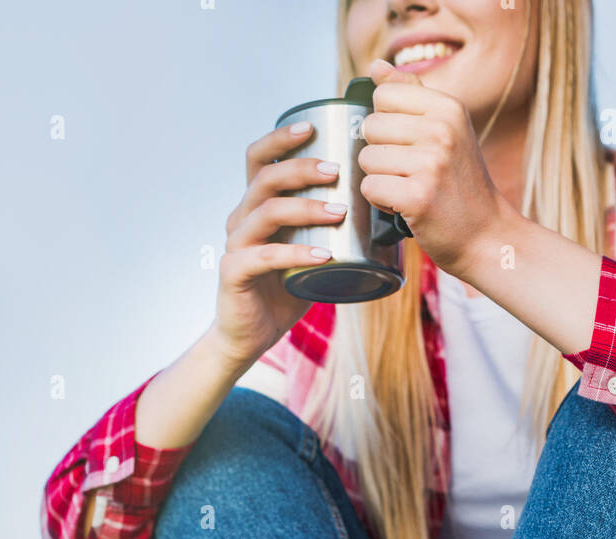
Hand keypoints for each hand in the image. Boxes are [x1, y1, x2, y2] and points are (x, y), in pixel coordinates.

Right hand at [212, 123, 347, 372]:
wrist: (250, 335)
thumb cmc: (284, 290)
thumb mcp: (309, 251)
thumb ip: (329, 229)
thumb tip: (381, 209)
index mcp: (254, 206)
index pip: (259, 158)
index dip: (281, 138)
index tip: (312, 127)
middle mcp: (240, 218)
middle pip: (265, 178)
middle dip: (302, 168)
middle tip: (337, 171)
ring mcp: (235, 244)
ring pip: (266, 211)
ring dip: (306, 207)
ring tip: (339, 211)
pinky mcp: (234, 272)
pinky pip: (264, 257)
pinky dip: (295, 253)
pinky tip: (323, 255)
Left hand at [357, 57, 509, 282]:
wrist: (488, 236)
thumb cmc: (461, 186)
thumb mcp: (447, 129)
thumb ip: (410, 94)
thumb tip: (375, 67)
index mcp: (447, 107)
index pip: (383, 95)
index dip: (387, 123)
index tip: (410, 143)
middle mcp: (441, 130)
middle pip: (370, 127)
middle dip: (381, 154)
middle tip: (410, 172)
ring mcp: (430, 163)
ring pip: (366, 159)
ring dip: (380, 179)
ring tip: (410, 188)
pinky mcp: (418, 197)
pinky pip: (370, 188)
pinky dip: (381, 202)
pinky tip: (406, 206)